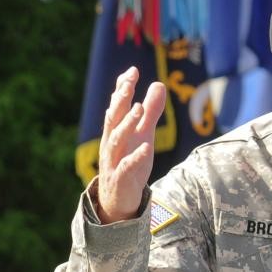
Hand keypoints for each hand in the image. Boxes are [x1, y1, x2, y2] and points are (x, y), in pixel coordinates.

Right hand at [92, 68, 166, 223]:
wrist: (118, 200)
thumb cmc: (129, 164)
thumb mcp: (143, 135)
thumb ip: (151, 112)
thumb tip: (159, 84)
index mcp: (116, 130)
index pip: (116, 105)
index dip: (122, 88)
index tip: (133, 71)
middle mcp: (112, 143)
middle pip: (113, 118)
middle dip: (120, 100)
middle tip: (130, 83)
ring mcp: (114, 161)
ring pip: (117, 139)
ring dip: (127, 123)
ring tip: (139, 108)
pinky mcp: (121, 179)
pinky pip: (127, 167)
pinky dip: (135, 157)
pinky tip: (146, 147)